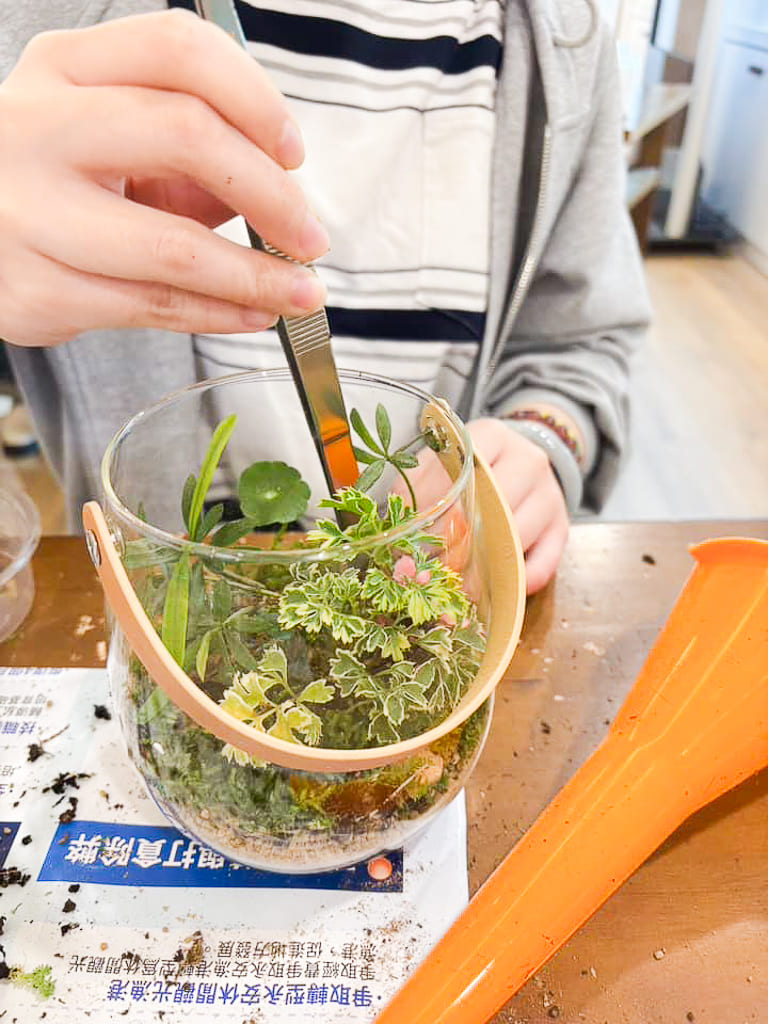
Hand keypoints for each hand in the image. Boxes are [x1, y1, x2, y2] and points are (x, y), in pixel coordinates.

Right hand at [0, 9, 327, 346]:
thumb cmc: (53, 179)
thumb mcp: (103, 134)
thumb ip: (183, 150)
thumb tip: (277, 202)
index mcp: (63, 67)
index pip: (178, 51)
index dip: (255, 99)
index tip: (294, 153)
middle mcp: (38, 128)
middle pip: (186, 134)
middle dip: (273, 195)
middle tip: (310, 237)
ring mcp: (30, 214)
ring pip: (175, 248)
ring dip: (257, 278)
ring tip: (300, 293)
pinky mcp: (37, 291)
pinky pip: (152, 307)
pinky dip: (218, 314)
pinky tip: (252, 314)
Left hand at [406, 418, 568, 594]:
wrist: (523, 461)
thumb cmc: (472, 467)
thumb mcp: (443, 462)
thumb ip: (416, 485)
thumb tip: (400, 522)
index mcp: (492, 436)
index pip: (465, 470)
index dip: (438, 505)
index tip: (416, 532)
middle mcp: (528, 460)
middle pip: (494, 505)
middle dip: (460, 540)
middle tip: (433, 566)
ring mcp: (549, 493)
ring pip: (518, 535)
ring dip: (486, 566)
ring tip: (456, 584)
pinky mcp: (562, 526)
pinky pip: (545, 561)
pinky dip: (520, 579)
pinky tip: (497, 586)